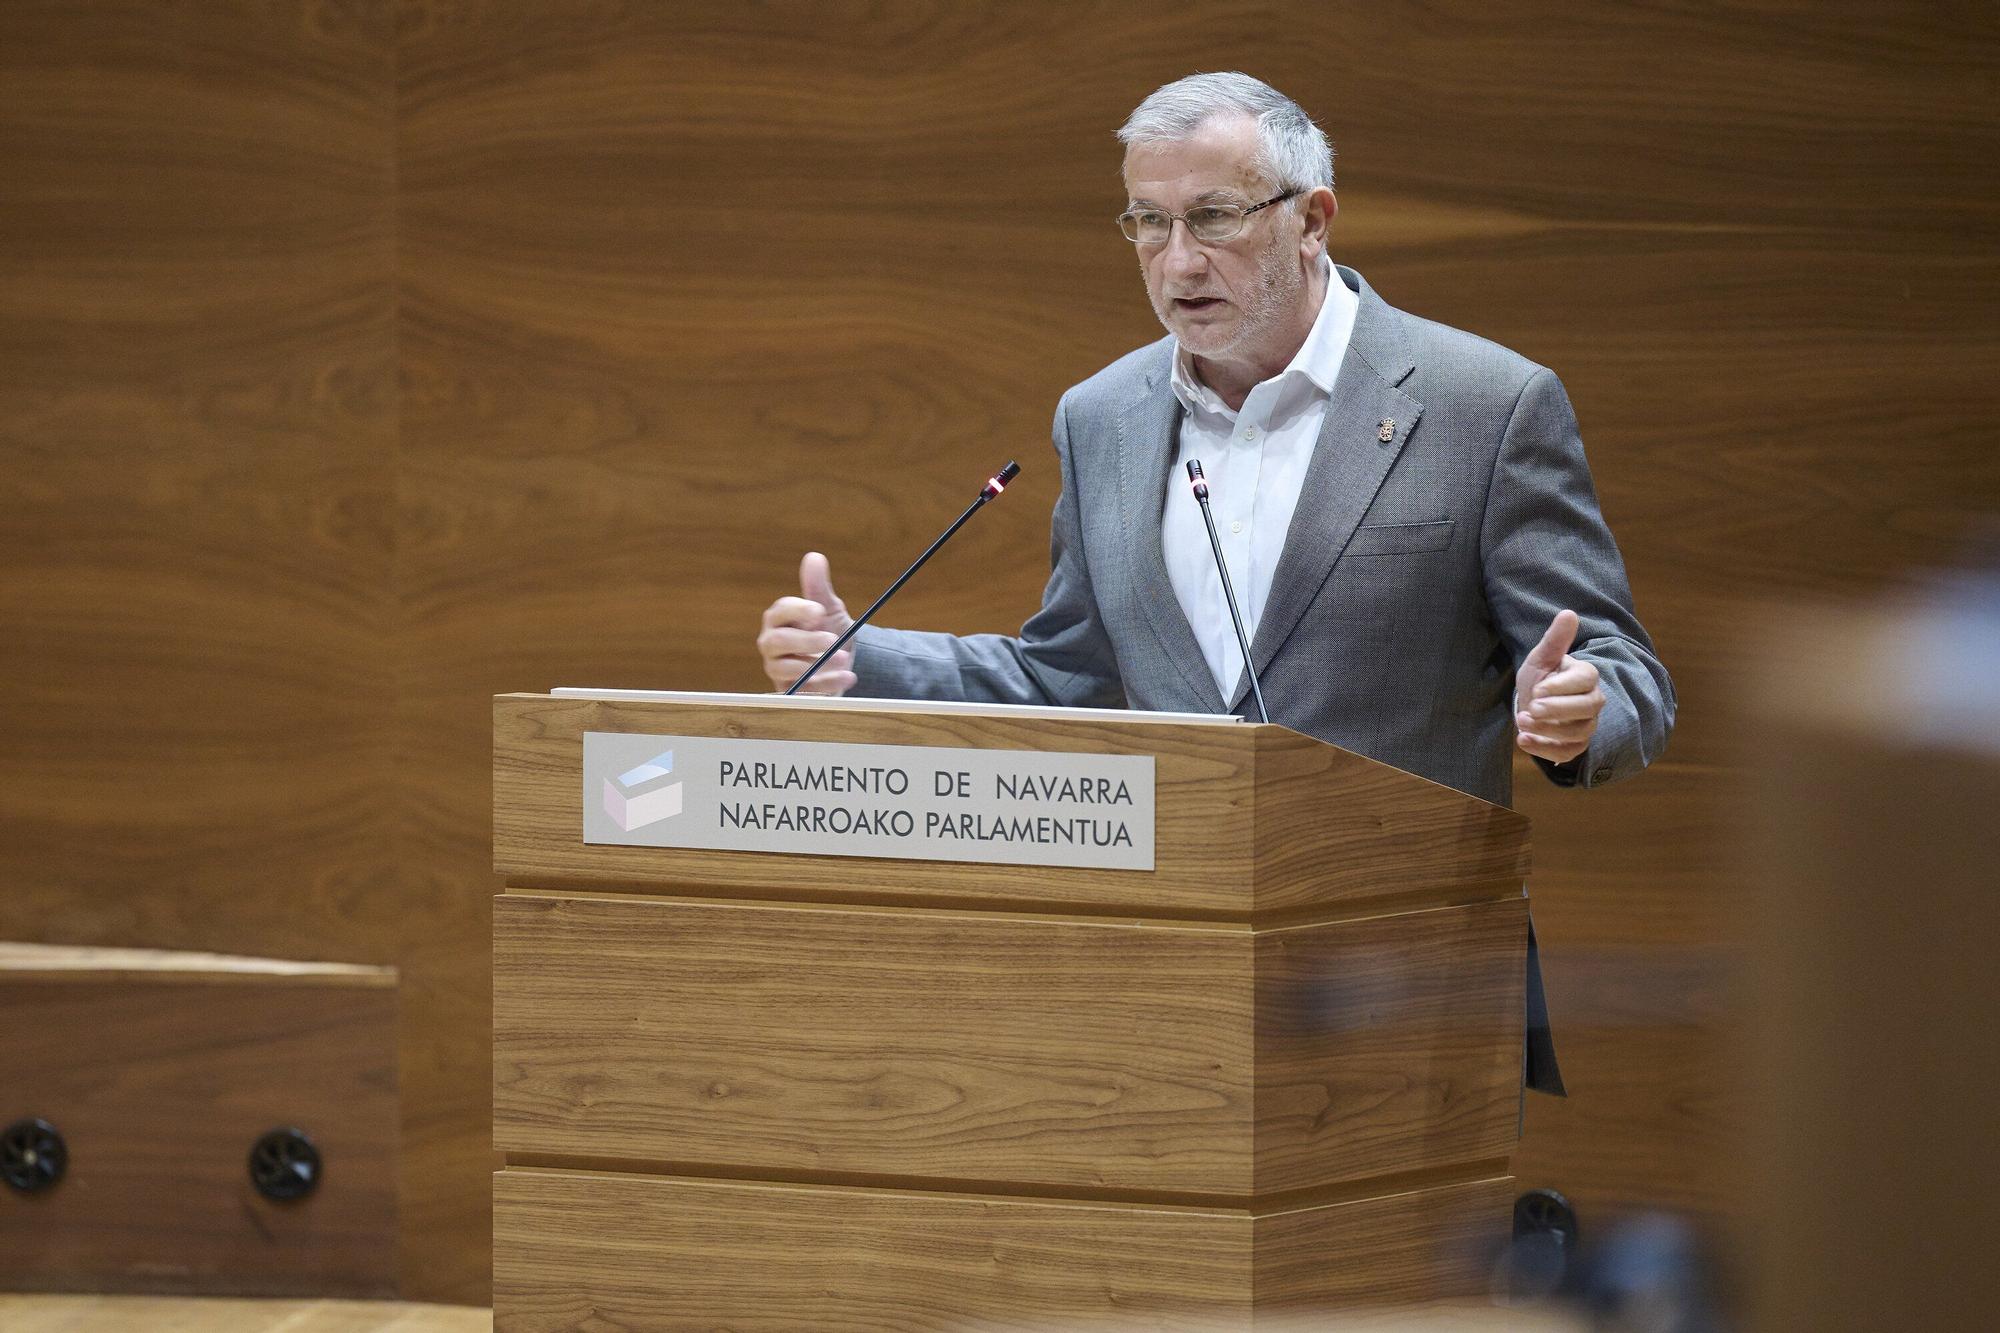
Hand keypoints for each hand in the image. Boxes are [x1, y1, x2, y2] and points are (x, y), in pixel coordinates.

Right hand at [757, 551, 856, 694]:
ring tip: (844, 659)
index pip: (780, 611)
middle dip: (805, 640)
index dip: (798, 610)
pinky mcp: (789, 690)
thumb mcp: (828, 609)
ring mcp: (778, 668)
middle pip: (777, 641)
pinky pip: (801, 690)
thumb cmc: (829, 630)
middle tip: (832, 639)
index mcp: (780, 619)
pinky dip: (826, 684)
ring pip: (785, 668)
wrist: (845, 662)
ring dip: (816, 665)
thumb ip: (818, 587)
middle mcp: (772, 643)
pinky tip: (849, 676)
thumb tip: (814, 557)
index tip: (820, 611)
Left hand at [1514, 609, 1603, 763]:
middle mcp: (1592, 702)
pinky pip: (1567, 753)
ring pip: (1578, 732)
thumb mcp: (1541, 658)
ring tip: (1522, 721)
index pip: (1585, 680)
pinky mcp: (1575, 746)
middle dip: (1558, 709)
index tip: (1537, 688)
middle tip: (1531, 707)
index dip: (1562, 686)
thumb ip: (1555, 640)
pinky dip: (1544, 749)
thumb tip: (1569, 613)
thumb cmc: (1540, 678)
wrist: (1531, 704)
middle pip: (1588, 708)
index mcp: (1585, 677)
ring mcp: (1586, 725)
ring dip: (1548, 729)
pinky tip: (1522, 740)